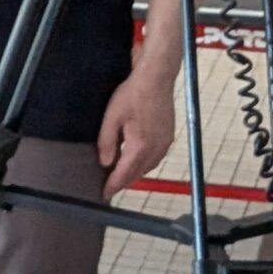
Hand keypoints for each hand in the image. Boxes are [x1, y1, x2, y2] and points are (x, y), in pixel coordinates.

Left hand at [98, 61, 178, 195]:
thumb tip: (105, 163)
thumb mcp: (112, 116)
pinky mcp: (169, 137)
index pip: (125, 174)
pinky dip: (145, 164)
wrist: (156, 79)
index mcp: (140, 146)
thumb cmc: (132, 95)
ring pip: (148, 168)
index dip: (113, 185)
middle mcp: (156, 149)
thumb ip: (107, 142)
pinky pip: (155, 158)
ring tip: (120, 176)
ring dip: (135, 174)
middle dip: (123, 182)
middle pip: (138, 174)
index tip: (104, 195)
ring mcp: (165, 144)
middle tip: (109, 187)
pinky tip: (136, 161)